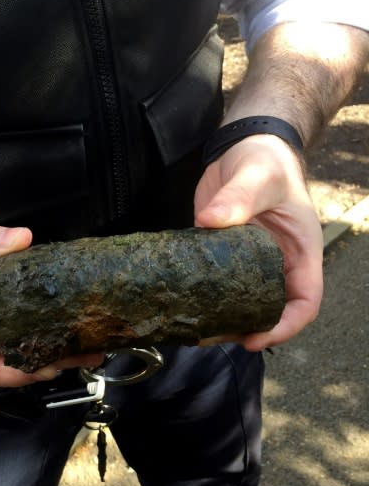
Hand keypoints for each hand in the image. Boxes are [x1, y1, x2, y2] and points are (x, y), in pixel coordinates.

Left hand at [194, 134, 322, 349]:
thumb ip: (239, 197)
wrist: (242, 147)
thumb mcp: (258, 176)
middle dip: (244, 328)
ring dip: (220, 318)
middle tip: (211, 334)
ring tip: (192, 328)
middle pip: (269, 310)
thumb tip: (210, 220)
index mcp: (300, 253)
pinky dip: (202, 297)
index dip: (284, 326)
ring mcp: (249, 261)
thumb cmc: (265, 161)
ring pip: (240, 301)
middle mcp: (278, 263)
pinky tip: (181, 305)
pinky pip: (215, 283)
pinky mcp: (222, 254)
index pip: (304, 302)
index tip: (255, 337)